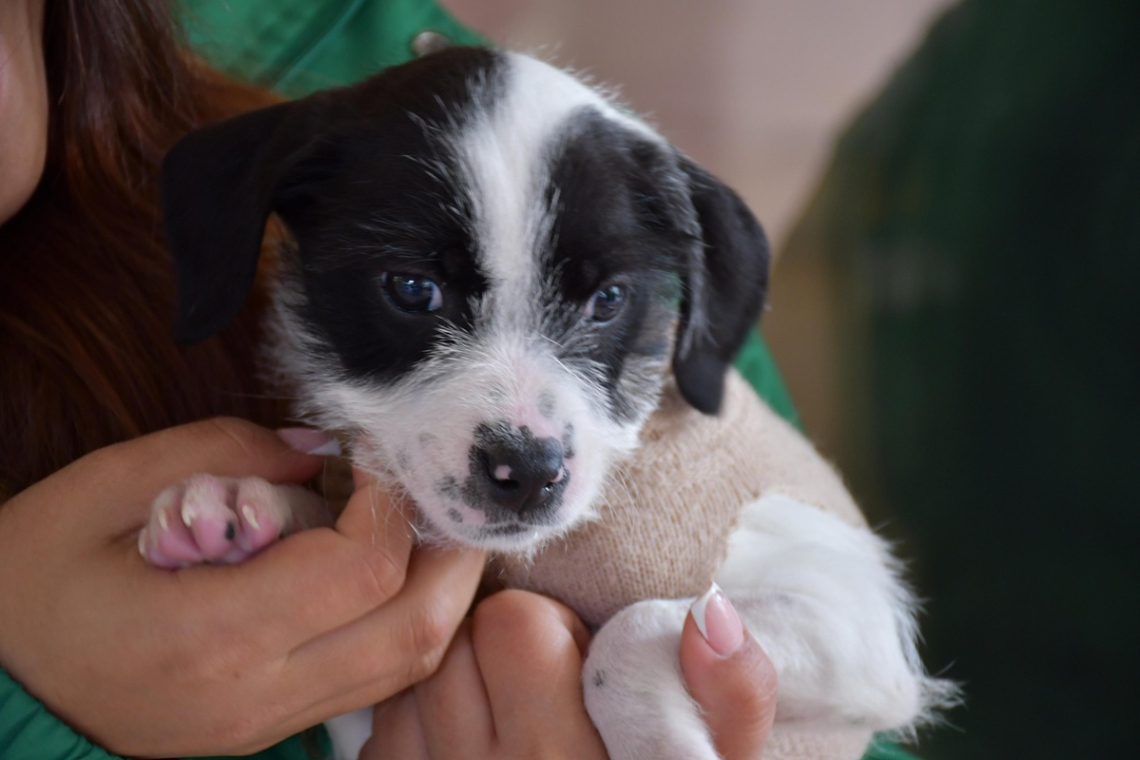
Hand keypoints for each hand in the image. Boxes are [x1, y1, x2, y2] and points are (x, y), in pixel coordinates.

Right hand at [0, 418, 485, 757]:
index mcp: (209, 634)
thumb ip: (224, 452)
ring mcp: (266, 725)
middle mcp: (254, 696)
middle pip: (414, 630)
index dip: (391, 498)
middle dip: (449, 550)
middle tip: (431, 487)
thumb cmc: (30, 580)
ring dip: (439, 590)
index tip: (376, 452)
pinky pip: (372, 682)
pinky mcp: (268, 731)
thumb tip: (324, 449)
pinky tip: (387, 573)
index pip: (363, 569)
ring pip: (406, 666)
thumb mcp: (102, 488)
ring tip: (421, 523)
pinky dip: (403, 622)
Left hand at [363, 590, 777, 759]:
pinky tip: (462, 756)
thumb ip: (734, 698)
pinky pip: (383, 732)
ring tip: (501, 722)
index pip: (512, 622)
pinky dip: (416, 729)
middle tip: (534, 689)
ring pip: (412, 680)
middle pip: (452, 642)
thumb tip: (708, 612)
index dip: (547, 627)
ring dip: (451, 686)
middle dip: (492, 648)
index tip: (575, 664)